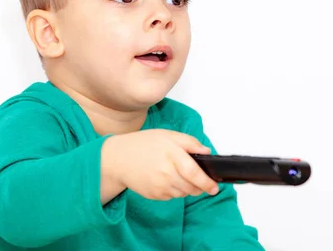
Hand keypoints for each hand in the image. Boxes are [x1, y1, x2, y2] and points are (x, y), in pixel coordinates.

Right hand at [103, 129, 218, 200]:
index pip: (194, 173)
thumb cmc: (142, 144)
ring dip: (187, 187)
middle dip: (200, 186)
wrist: (117, 159)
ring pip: (183, 193)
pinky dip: (174, 190)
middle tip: (199, 179)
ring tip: (178, 174)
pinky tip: (166, 178)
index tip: (215, 187)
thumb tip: (207, 152)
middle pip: (192, 187)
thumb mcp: (167, 135)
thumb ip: (189, 142)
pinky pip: (172, 196)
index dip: (207, 182)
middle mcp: (166, 173)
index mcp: (171, 155)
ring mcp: (159, 186)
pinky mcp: (154, 195)